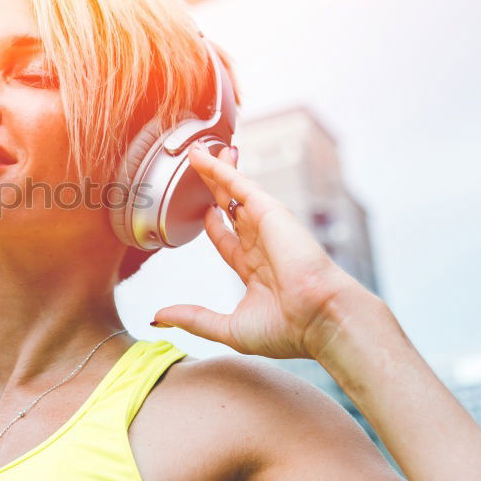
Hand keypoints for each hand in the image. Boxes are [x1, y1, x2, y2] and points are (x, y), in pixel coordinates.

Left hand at [151, 142, 373, 359]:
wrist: (321, 320)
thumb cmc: (288, 330)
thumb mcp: (229, 327)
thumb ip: (193, 318)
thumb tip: (159, 316)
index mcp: (255, 268)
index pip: (227, 238)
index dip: (213, 223)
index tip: (203, 211)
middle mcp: (261, 242)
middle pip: (230, 206)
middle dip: (214, 188)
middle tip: (199, 168)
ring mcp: (266, 225)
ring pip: (233, 190)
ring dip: (216, 169)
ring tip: (198, 150)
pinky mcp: (269, 212)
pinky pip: (238, 184)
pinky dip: (220, 168)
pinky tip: (203, 155)